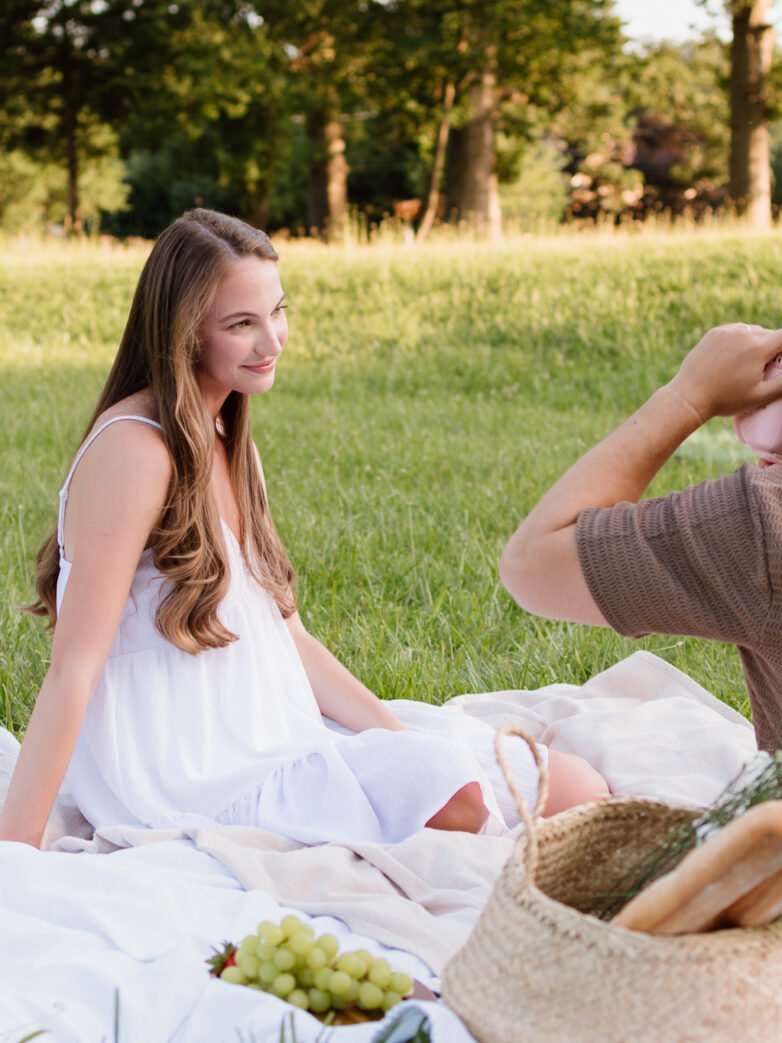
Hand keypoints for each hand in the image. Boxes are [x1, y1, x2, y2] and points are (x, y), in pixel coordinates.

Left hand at [667, 324, 781, 421]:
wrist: (689, 396)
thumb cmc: (725, 399)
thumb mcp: (760, 395)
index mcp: (759, 347)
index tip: (780, 359)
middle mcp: (744, 333)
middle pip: (769, 334)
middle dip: (772, 348)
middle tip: (765, 368)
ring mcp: (727, 331)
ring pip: (752, 331)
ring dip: (756, 342)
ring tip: (748, 363)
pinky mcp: (714, 333)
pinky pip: (735, 331)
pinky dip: (739, 340)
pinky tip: (734, 357)